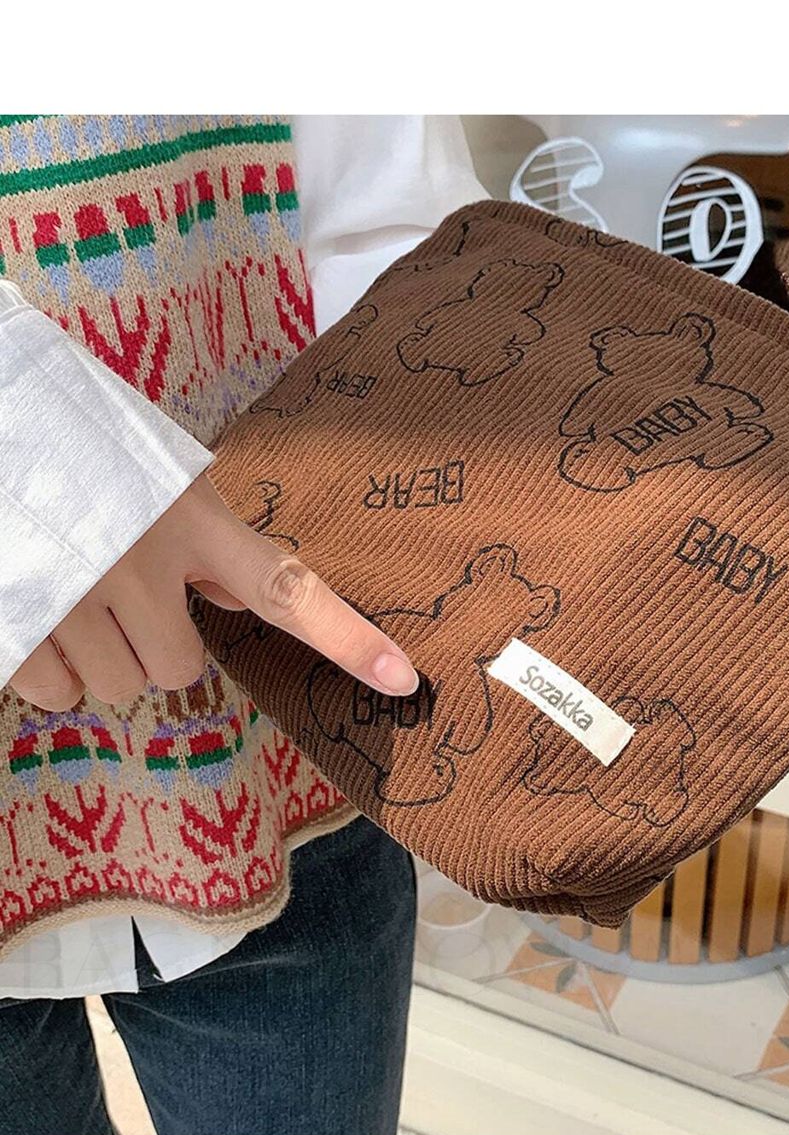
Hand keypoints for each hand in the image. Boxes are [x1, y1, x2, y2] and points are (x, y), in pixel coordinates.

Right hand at [8, 474, 418, 712]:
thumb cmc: (75, 439)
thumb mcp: (153, 471)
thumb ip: (204, 538)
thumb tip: (242, 600)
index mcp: (189, 516)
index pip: (286, 587)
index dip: (347, 637)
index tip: (404, 678)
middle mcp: (141, 563)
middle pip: (182, 667)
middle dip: (158, 642)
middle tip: (123, 594)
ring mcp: (77, 598)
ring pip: (121, 686)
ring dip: (102, 656)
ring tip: (73, 594)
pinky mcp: (19, 623)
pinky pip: (57, 695)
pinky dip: (49, 669)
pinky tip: (38, 613)